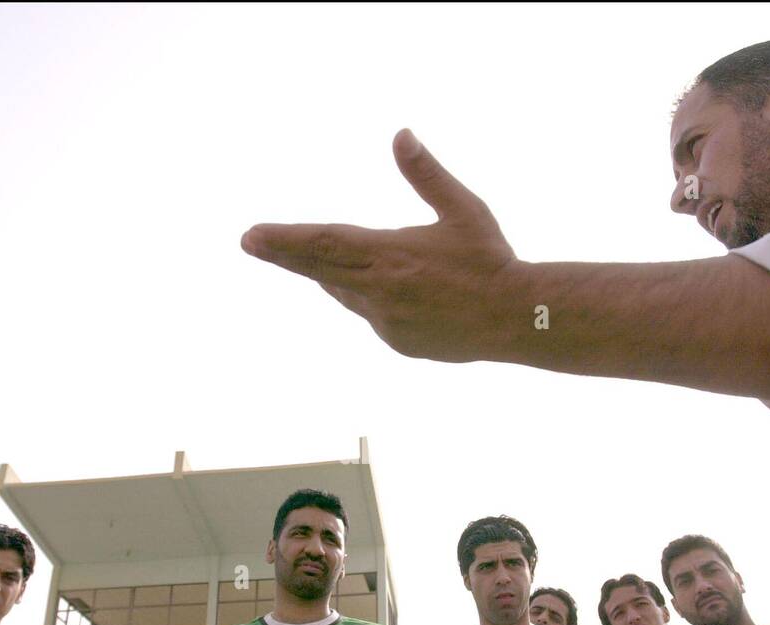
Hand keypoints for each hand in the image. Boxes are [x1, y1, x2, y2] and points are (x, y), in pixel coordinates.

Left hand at [242, 129, 519, 361]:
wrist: (518, 320)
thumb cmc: (491, 260)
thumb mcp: (462, 209)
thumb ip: (426, 175)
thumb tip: (400, 135)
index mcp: (390, 255)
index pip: (323, 243)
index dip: (284, 238)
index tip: (251, 236)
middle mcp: (379, 292)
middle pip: (318, 268)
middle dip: (283, 254)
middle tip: (251, 241)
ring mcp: (386, 322)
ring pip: (346, 293)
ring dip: (333, 275)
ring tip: (320, 261)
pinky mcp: (398, 342)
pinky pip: (374, 315)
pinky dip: (374, 299)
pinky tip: (398, 292)